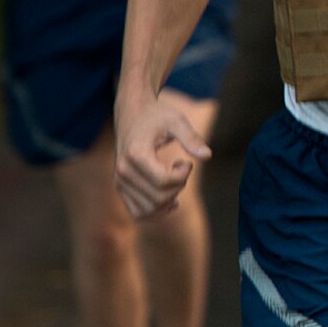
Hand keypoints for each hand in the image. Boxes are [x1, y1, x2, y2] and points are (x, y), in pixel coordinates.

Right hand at [114, 95, 211, 219]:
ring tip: (174, 182)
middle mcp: (123, 170)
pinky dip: (156, 212)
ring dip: (169, 201)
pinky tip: (170, 201)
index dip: (183, 175)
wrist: (131, 114)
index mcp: (136, 154)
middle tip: (181, 170)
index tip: (186, 162)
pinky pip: (138, 213)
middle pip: (159, 198)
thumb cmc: (156, 116)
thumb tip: (208, 155)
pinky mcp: (120, 187)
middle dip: (178, 187)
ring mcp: (120, 181)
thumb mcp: (176, 121)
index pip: (164, 181)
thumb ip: (191, 138)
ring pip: (149, 209)